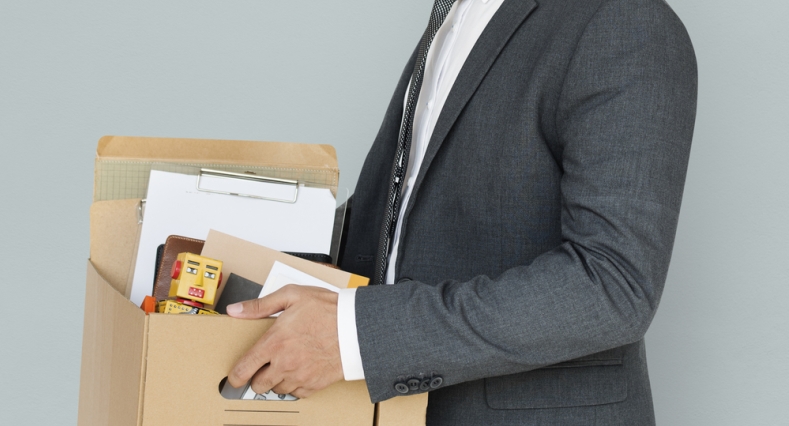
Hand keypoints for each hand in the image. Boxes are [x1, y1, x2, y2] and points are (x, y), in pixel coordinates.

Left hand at [225, 285, 343, 398]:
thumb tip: (235, 310)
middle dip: (257, 377)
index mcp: (275, 342)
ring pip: (277, 390)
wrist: (357, 327)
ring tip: (286, 365)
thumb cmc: (328, 310)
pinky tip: (300, 370)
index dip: (235, 376)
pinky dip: (295, 385)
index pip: (244, 368)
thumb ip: (260, 305)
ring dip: (277, 380)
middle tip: (264, 366)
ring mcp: (300, 376)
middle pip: (258, 385)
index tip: (235, 376)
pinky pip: (296, 393)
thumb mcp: (292, 296)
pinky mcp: (315, 384)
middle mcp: (285, 363)